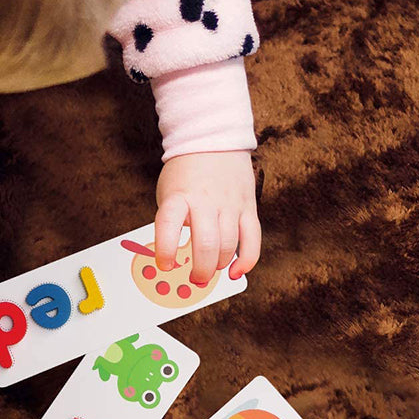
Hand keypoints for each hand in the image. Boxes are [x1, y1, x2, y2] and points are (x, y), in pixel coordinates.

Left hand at [154, 151, 260, 282]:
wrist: (212, 139)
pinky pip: (252, 239)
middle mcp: (205, 200)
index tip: (165, 265)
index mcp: (179, 197)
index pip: (169, 224)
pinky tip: (237, 271)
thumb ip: (173, 223)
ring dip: (218, 266)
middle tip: (194, 279)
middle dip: (200, 269)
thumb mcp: (169, 194)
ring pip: (229, 245)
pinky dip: (247, 260)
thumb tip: (178, 261)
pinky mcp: (248, 206)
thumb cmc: (185, 175)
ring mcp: (229, 204)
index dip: (166, 249)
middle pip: (206, 243)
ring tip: (209, 271)